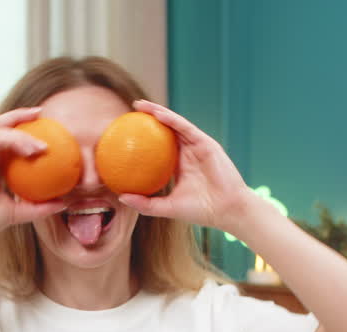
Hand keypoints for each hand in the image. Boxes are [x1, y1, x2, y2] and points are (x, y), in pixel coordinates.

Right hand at [0, 107, 67, 245]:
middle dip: (20, 114)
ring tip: (41, 133)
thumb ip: (37, 207)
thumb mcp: (16, 213)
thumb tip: (63, 203)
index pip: (7, 139)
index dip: (24, 130)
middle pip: (0, 125)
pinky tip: (33, 150)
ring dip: (21, 126)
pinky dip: (16, 140)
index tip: (46, 129)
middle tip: (42, 113)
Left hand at [116, 99, 253, 235]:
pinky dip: (171, 119)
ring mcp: (196, 146)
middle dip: (147, 119)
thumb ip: (145, 203)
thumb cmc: (200, 211)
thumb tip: (120, 196)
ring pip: (174, 124)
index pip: (157, 148)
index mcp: (178, 166)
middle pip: (164, 131)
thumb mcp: (167, 207)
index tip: (123, 135)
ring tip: (139, 105)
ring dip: (157, 112)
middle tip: (128, 112)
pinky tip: (156, 114)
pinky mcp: (205, 143)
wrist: (226, 209)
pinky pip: (185, 128)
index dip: (142, 140)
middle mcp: (187, 153)